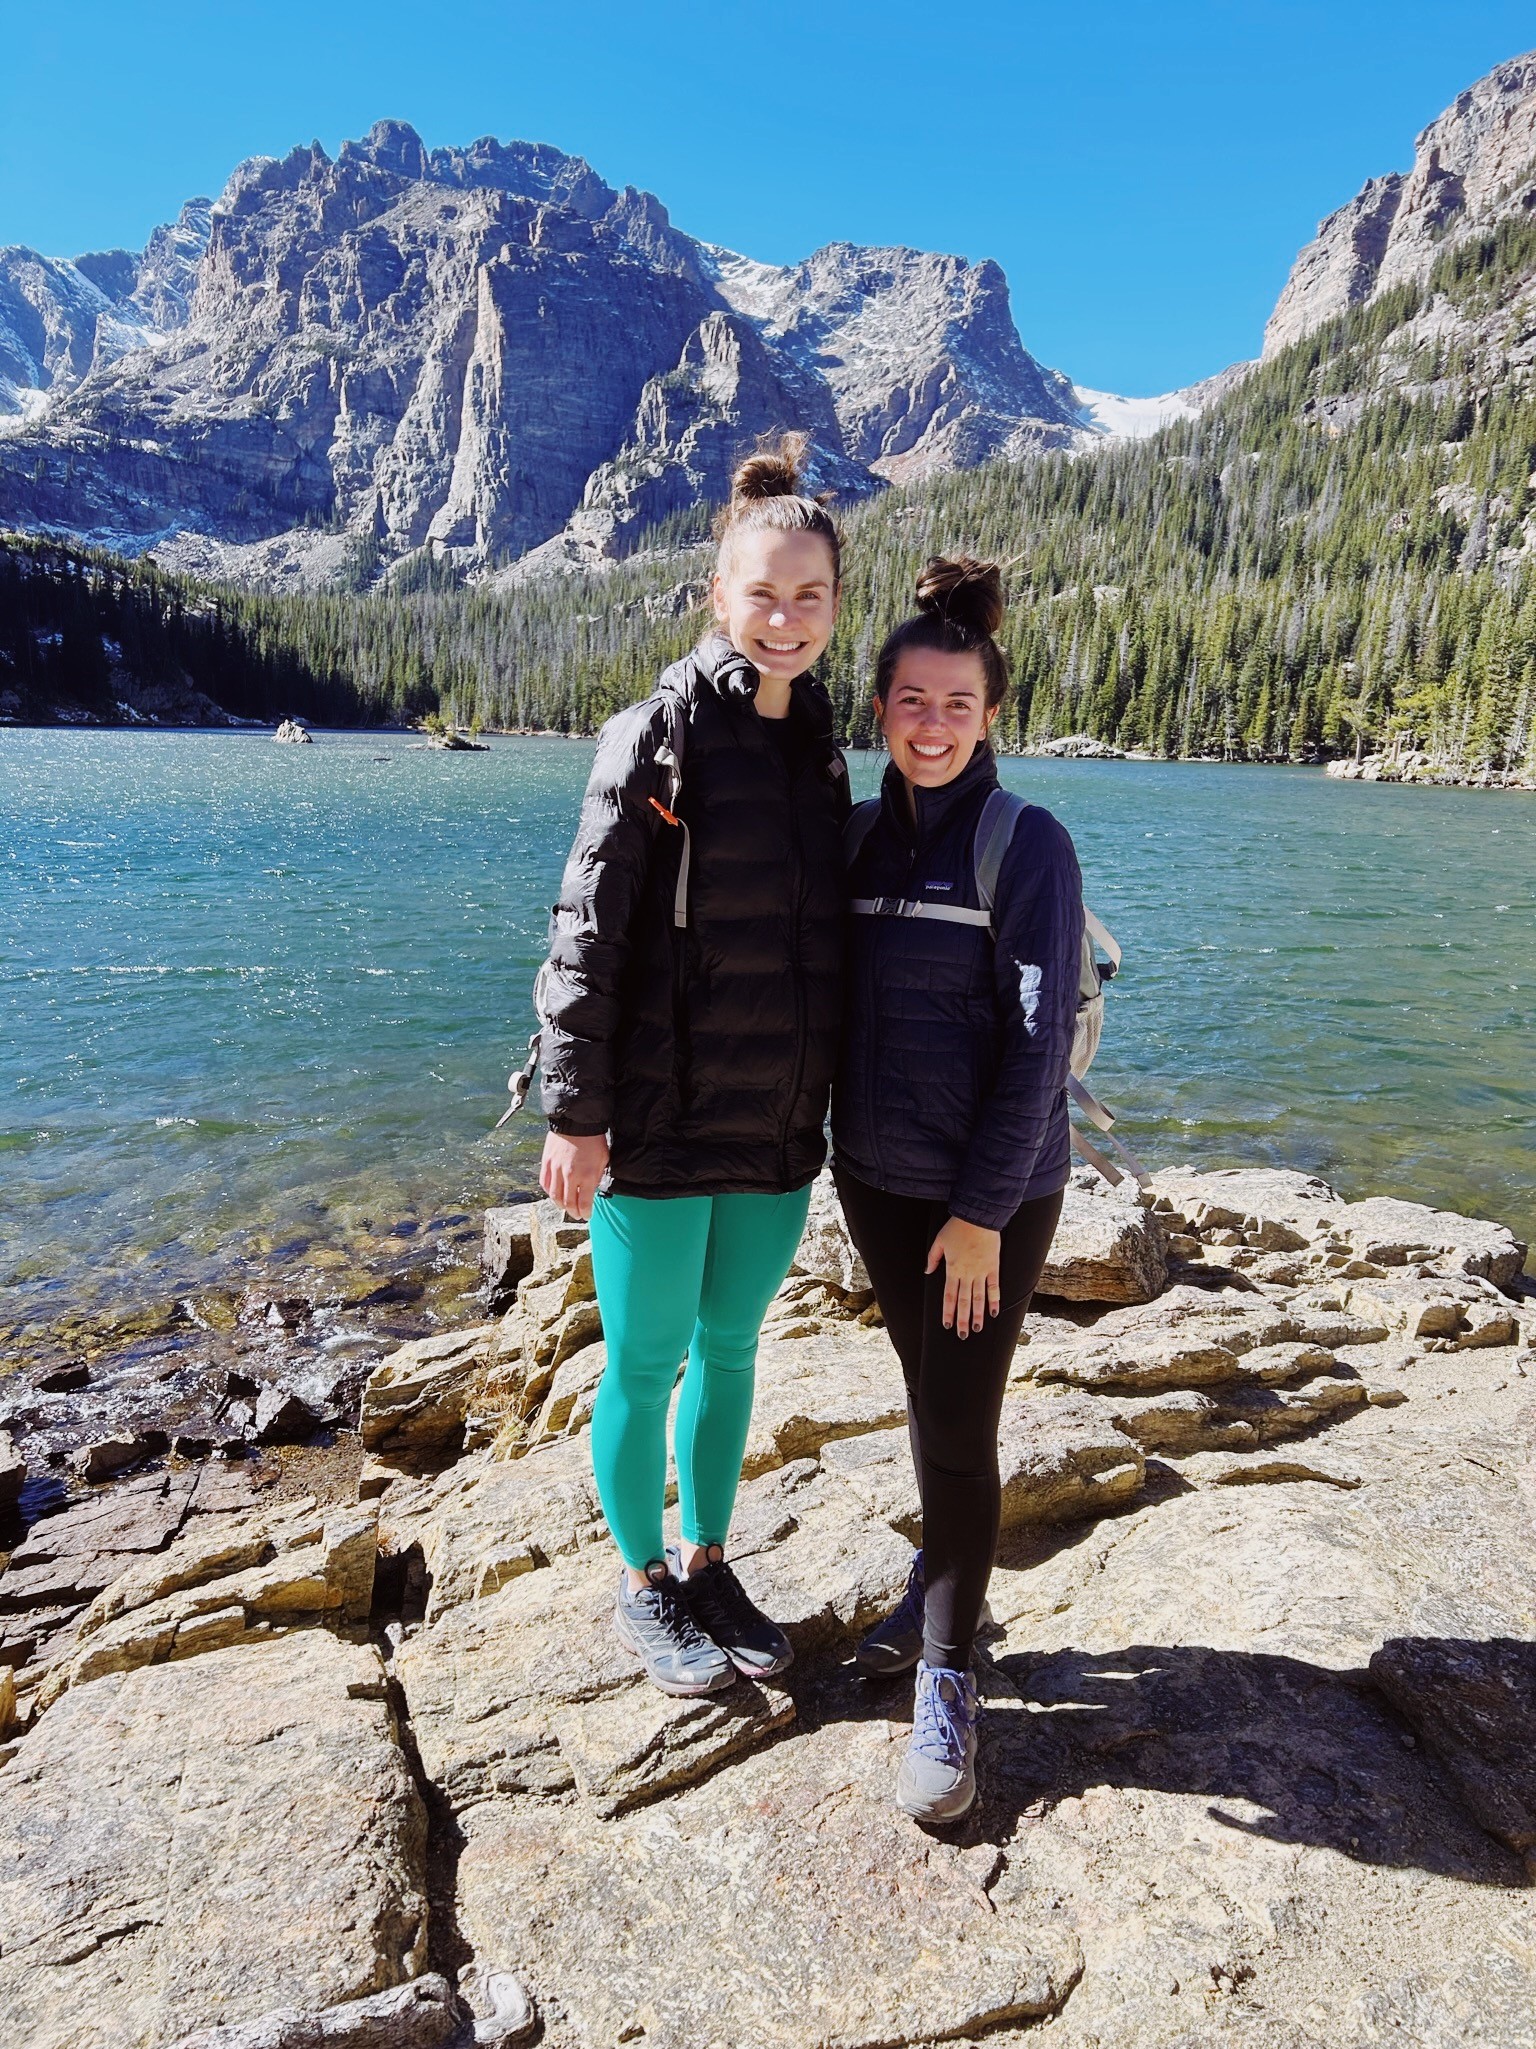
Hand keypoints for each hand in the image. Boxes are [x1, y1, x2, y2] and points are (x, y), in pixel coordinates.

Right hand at [540, 1131, 609, 1221]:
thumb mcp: (603, 1160)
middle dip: (573, 1212)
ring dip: (561, 1205)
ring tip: (566, 1207)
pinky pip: (545, 1183)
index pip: (584, 1203)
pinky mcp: (547, 1163)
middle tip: (577, 1214)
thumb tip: (592, 1190)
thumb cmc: (593, 1139)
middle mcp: (570, 1175)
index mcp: (587, 1176)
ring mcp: (556, 1170)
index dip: (585, 1213)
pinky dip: (549, 1192)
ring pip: (555, 1196)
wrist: (577, 1121)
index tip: (587, 1215)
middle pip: (569, 1203)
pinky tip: (555, 1193)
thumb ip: (597, 1177)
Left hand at [926, 1217, 1001, 1338]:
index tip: (947, 1325)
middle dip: (963, 1319)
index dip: (948, 1311)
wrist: (978, 1218)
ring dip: (978, 1315)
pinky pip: (994, 1287)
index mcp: (952, 1269)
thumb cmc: (957, 1227)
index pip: (949, 1296)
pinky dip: (995, 1300)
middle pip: (964, 1301)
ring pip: (979, 1298)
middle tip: (963, 1335)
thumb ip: (933, 1258)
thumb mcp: (939, 1241)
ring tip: (977, 1329)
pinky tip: (994, 1312)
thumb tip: (927, 1271)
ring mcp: (981, 1272)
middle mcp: (967, 1274)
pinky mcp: (993, 1267)